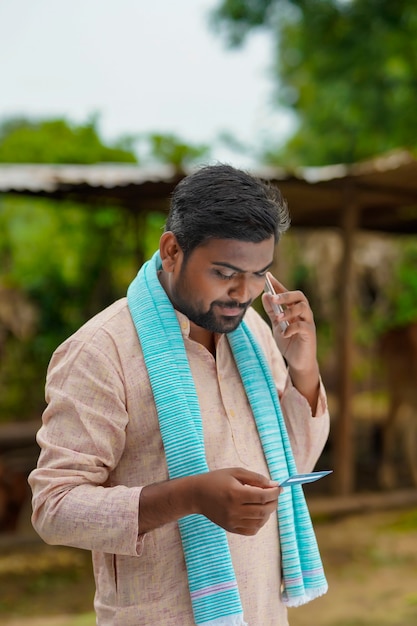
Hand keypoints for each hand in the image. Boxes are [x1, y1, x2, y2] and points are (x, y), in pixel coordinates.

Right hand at [192, 467, 280, 535]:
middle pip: (263, 510)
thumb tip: (274, 485)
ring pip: (260, 522)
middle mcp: (234, 510)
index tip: (279, 488)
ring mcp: (232, 521)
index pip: (262, 496)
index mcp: (235, 494)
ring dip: (268, 513)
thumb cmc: (217, 480)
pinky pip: (252, 530)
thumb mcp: (236, 472)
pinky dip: (259, 523)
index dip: (274, 493)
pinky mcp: (230, 528)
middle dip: (274, 502)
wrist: (196, 495)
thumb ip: (256, 478)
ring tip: (265, 503)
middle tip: (275, 495)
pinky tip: (257, 513)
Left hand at [262, 272, 319, 410]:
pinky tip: (284, 334)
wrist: (298, 361)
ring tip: (278, 318)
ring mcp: (308, 322)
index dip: (278, 284)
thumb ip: (272, 311)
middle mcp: (303, 313)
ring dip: (289, 311)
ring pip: (303, 308)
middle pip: (299, 296)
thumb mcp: (277, 325)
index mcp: (294, 309)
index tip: (267, 276)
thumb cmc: (289, 342)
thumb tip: (265, 295)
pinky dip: (292, 328)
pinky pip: (303, 326)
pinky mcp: (310, 334)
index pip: (286, 293)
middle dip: (285, 295)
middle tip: (273, 297)